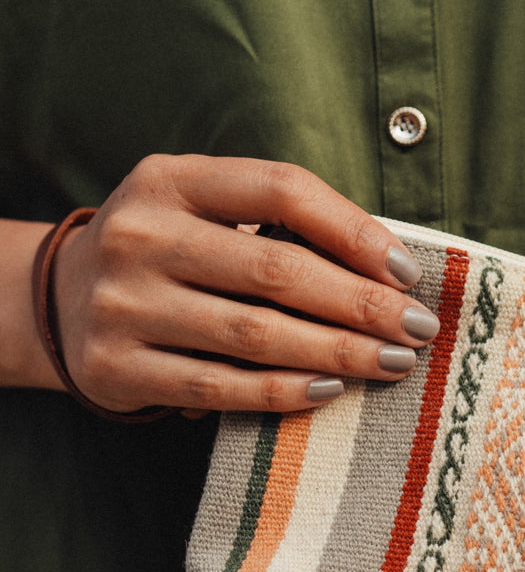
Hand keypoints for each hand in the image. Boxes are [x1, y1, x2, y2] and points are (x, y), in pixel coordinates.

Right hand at [48, 154, 438, 413]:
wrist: (60, 303)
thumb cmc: (169, 254)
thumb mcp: (204, 211)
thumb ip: (277, 225)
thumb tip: (388, 270)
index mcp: (171, 179)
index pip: (281, 189)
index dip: (354, 230)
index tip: (407, 273)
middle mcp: (140, 234)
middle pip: (276, 269)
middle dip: (362, 304)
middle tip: (417, 329)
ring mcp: (122, 303)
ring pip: (254, 333)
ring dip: (338, 351)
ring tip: (392, 363)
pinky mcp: (117, 367)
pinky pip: (219, 387)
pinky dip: (284, 392)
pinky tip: (331, 390)